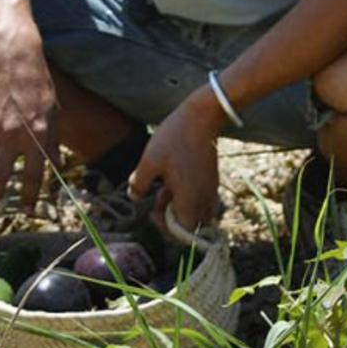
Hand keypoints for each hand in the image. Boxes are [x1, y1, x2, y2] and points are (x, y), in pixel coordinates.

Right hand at [0, 35, 59, 211]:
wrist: (14, 59)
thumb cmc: (39, 84)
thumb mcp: (54, 112)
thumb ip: (53, 142)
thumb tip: (57, 167)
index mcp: (38, 134)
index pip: (36, 174)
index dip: (33, 195)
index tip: (30, 210)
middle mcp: (14, 135)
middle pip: (2, 176)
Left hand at [130, 90, 224, 235]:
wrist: (202, 116)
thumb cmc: (175, 138)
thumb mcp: (149, 161)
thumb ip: (139, 184)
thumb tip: (134, 197)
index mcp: (188, 198)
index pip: (182, 232)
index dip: (165, 228)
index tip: (152, 212)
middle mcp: (204, 197)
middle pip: (191, 225)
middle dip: (172, 219)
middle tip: (157, 200)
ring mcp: (211, 188)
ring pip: (197, 212)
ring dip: (180, 207)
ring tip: (165, 189)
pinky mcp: (212, 179)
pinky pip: (202, 200)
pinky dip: (188, 197)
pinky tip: (176, 179)